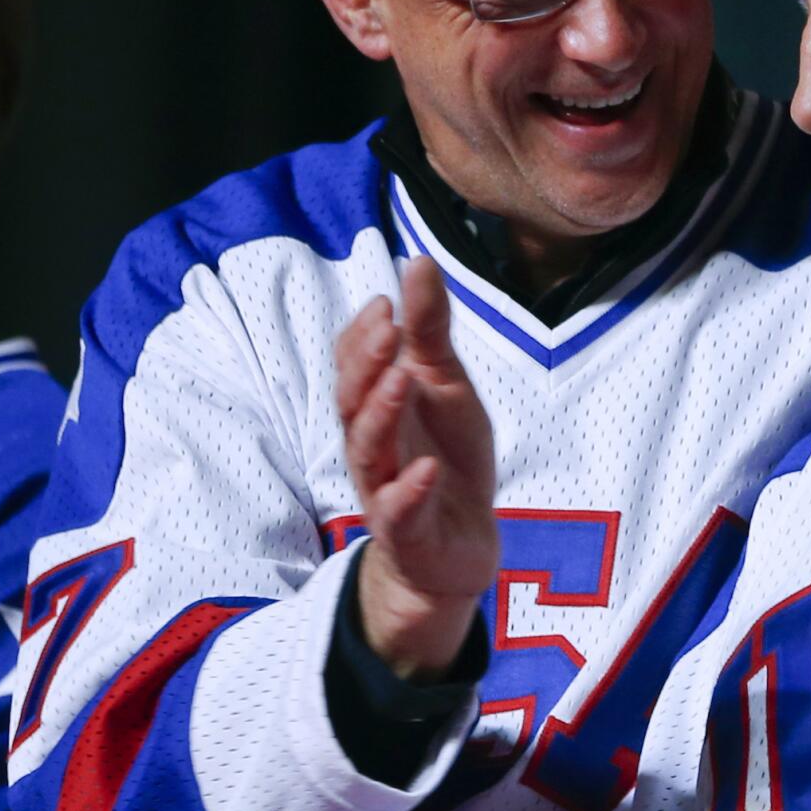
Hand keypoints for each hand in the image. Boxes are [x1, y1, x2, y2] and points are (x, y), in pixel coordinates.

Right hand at [334, 256, 498, 677]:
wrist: (458, 548)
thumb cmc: (446, 458)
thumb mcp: (447, 387)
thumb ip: (430, 331)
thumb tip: (418, 262)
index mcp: (378, 405)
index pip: (353, 364)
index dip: (362, 335)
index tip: (383, 303)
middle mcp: (372, 444)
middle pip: (351, 401)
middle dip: (365, 364)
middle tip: (387, 327)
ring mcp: (385, 488)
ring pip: (367, 451)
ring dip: (379, 415)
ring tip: (399, 380)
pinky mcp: (408, 532)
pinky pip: (399, 511)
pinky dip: (410, 490)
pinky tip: (425, 469)